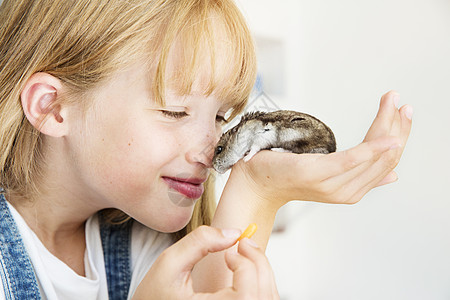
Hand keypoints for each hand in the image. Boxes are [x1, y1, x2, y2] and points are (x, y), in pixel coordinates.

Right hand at [132, 226, 278, 299]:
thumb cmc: (153, 296)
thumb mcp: (169, 263)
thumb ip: (200, 242)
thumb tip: (234, 232)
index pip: (247, 293)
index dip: (244, 264)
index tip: (228, 253)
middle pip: (263, 296)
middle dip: (259, 263)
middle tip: (245, 244)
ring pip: (267, 299)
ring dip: (262, 273)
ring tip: (244, 256)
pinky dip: (260, 285)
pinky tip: (245, 273)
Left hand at [229, 91, 411, 209]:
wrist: (255, 182)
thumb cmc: (287, 173)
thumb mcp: (327, 173)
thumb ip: (359, 172)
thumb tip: (393, 175)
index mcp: (350, 190)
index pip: (386, 164)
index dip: (399, 137)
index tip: (403, 112)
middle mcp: (346, 192)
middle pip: (384, 160)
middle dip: (398, 129)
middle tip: (402, 103)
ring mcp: (332, 185)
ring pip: (373, 156)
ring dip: (388, 127)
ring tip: (394, 103)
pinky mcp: (319, 173)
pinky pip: (353, 159)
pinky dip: (374, 147)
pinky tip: (389, 136)